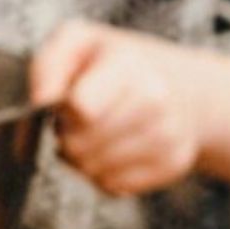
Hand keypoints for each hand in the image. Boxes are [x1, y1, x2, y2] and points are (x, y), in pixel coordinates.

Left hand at [30, 21, 208, 195]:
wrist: (187, 90)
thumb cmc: (123, 66)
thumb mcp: (81, 42)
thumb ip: (51, 64)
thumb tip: (42, 101)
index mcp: (131, 68)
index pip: (82, 109)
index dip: (64, 112)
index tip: (69, 103)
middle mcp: (157, 104)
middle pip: (82, 145)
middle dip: (68, 138)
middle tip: (78, 124)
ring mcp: (169, 138)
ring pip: (96, 170)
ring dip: (84, 159)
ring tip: (94, 138)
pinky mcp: (173, 166)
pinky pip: (116, 186)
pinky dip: (104, 175)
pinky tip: (112, 154)